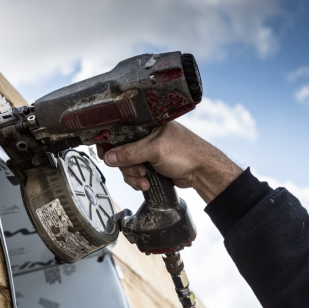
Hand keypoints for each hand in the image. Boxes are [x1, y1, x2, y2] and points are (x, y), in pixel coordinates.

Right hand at [98, 121, 242, 203]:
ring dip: (133, 175)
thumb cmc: (186, 153)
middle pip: (121, 151)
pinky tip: (146, 183)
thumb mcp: (155, 150)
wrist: (202, 172)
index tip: (106, 154)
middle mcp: (146, 136)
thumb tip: (109, 157)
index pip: (121, 131)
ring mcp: (148, 151)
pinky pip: (134, 172)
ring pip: (126, 164)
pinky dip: (137, 180)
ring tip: (145, 179)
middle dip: (127, 165)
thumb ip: (130, 153)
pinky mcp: (150, 164)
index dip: (111, 143)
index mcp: (146, 124)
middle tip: (138, 170)